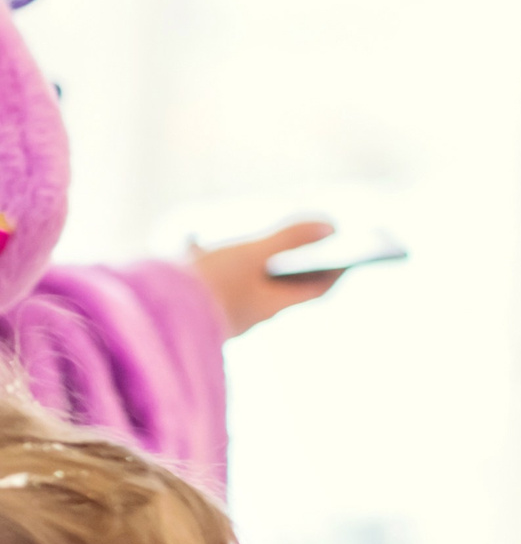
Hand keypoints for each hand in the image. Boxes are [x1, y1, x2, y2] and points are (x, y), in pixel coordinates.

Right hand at [188, 220, 345, 337]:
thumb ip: (290, 238)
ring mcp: (219, 313)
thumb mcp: (250, 254)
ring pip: (239, 281)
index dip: (333, 273)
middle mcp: (247, 315)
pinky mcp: (190, 306)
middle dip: (289, 265)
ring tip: (246, 236)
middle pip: (278, 287)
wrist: (149, 317)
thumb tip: (333, 226)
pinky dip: (206, 257)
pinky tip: (192, 239)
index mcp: (270, 306)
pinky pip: (206, 280)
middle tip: (303, 246)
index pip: (314, 290)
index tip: (348, 259)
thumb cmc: (206, 286)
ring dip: (244, 259)